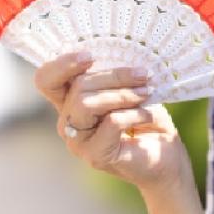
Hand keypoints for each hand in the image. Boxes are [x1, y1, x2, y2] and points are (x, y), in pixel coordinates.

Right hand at [33, 52, 190, 193]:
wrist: (166, 157)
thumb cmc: (147, 120)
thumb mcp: (131, 90)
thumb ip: (115, 78)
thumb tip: (121, 58)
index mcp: (71, 100)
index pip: (47, 80)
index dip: (61, 65)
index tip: (89, 56)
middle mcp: (68, 121)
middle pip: (77, 86)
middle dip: (114, 76)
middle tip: (144, 75)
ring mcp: (78, 141)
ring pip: (86, 103)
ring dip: (122, 94)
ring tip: (147, 93)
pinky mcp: (94, 155)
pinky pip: (111, 122)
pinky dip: (134, 114)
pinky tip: (148, 115)